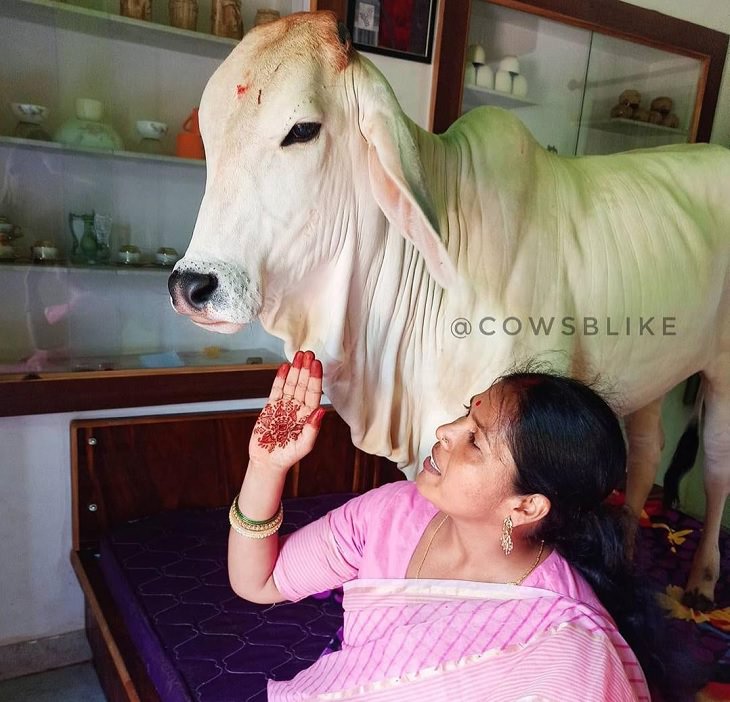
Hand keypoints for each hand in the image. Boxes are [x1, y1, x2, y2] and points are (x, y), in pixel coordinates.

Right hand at [249, 350, 324, 472]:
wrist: (267, 462)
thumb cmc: (288, 456)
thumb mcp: (304, 444)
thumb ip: (313, 428)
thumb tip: (322, 411)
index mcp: (308, 415)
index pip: (314, 393)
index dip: (315, 378)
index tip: (317, 364)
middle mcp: (297, 408)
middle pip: (303, 384)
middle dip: (306, 369)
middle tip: (309, 353)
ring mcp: (284, 406)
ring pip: (291, 384)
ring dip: (295, 370)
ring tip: (298, 355)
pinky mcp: (271, 407)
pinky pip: (276, 390)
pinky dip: (280, 378)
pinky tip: (284, 367)